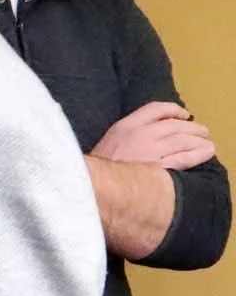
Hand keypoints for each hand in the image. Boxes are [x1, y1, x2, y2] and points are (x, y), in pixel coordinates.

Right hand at [90, 101, 214, 169]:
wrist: (88, 186)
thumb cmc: (95, 169)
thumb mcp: (107, 143)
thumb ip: (126, 135)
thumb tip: (149, 134)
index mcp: (125, 126)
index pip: (156, 109)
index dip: (174, 110)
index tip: (184, 116)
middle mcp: (140, 135)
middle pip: (175, 125)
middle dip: (192, 127)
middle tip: (202, 132)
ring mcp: (150, 152)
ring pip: (183, 140)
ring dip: (199, 140)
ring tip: (207, 143)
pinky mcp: (158, 168)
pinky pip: (185, 158)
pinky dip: (199, 154)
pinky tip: (206, 152)